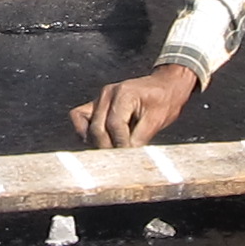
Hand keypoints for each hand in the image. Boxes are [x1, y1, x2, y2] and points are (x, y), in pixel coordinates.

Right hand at [70, 65, 198, 147]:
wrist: (165, 87)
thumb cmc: (164, 100)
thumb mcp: (157, 120)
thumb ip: (139, 138)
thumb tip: (127, 156)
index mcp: (124, 93)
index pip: (115, 125)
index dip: (121, 144)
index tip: (128, 157)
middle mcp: (108, 94)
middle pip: (98, 128)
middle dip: (109, 147)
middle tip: (122, 158)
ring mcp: (100, 98)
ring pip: (86, 126)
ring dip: (97, 142)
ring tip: (113, 149)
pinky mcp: (96, 104)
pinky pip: (79, 118)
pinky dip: (85, 132)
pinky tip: (99, 141)